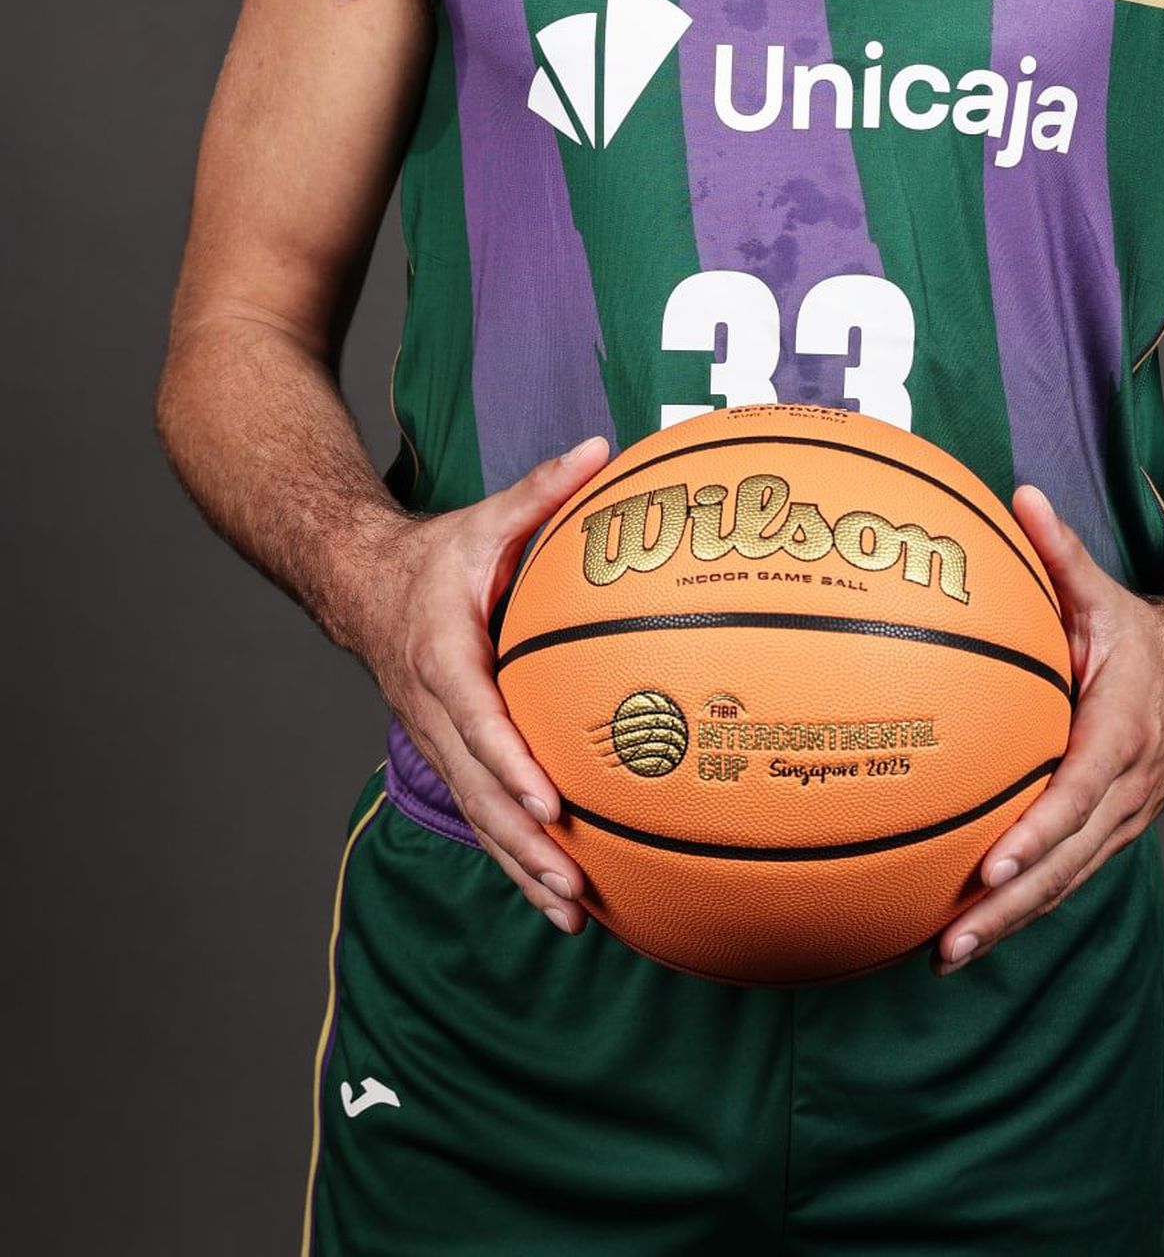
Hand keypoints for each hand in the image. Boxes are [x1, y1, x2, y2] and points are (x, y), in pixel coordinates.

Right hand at [354, 434, 613, 934]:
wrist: (360, 584)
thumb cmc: (437, 554)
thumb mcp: (484, 518)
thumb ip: (542, 488)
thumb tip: (604, 448)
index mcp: (444, 656)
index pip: (476, 718)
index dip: (508, 763)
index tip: (546, 802)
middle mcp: (435, 711)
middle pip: (478, 789)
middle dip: (522, 843)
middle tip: (572, 886)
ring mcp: (438, 740)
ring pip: (478, 815)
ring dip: (521, 866)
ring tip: (571, 914)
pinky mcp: (449, 755)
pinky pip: (482, 811)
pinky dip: (514, 855)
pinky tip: (557, 895)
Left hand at [930, 484, 1163, 974]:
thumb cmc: (1143, 636)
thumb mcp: (1103, 594)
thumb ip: (1059, 550)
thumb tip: (1018, 493)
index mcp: (1118, 736)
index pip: (1074, 797)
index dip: (1035, 837)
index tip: (990, 867)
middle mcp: (1122, 792)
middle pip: (1063, 866)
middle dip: (1006, 910)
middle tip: (947, 946)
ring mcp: (1120, 821)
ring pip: (1063, 885)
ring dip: (1009, 924)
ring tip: (944, 958)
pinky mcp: (1111, 833)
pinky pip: (1064, 878)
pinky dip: (1022, 908)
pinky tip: (970, 929)